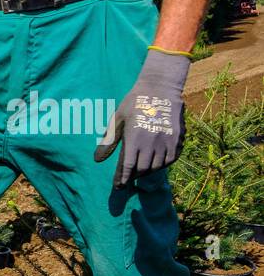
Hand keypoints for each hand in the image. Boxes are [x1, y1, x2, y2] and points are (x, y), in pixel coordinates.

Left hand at [95, 49, 189, 187]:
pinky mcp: (178, 138)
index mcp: (135, 138)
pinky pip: (171, 159)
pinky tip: (156, 161)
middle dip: (134, 176)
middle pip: (143, 169)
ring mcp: (167, 141)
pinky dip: (163, 164)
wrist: (160, 88)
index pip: (128, 167)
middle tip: (129, 176)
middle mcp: (152, 142)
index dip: (123, 179)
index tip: (118, 186)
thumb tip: (97, 160)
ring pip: (157, 166)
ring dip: (148, 170)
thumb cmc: (134, 103)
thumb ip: (108, 140)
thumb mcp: (117, 119)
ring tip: (140, 169)